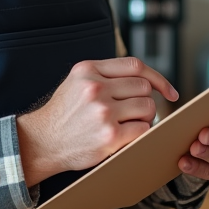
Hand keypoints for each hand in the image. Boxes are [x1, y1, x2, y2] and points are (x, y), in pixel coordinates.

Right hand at [16, 57, 177, 185]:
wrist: (41, 142)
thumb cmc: (63, 114)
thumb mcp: (76, 82)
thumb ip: (104, 74)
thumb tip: (144, 78)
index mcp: (88, 69)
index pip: (135, 65)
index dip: (157, 77)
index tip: (168, 90)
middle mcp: (95, 87)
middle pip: (144, 87)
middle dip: (146, 101)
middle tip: (135, 114)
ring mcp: (103, 112)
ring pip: (147, 107)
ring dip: (145, 118)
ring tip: (130, 125)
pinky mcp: (109, 136)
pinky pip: (143, 129)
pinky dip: (141, 133)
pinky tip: (128, 136)